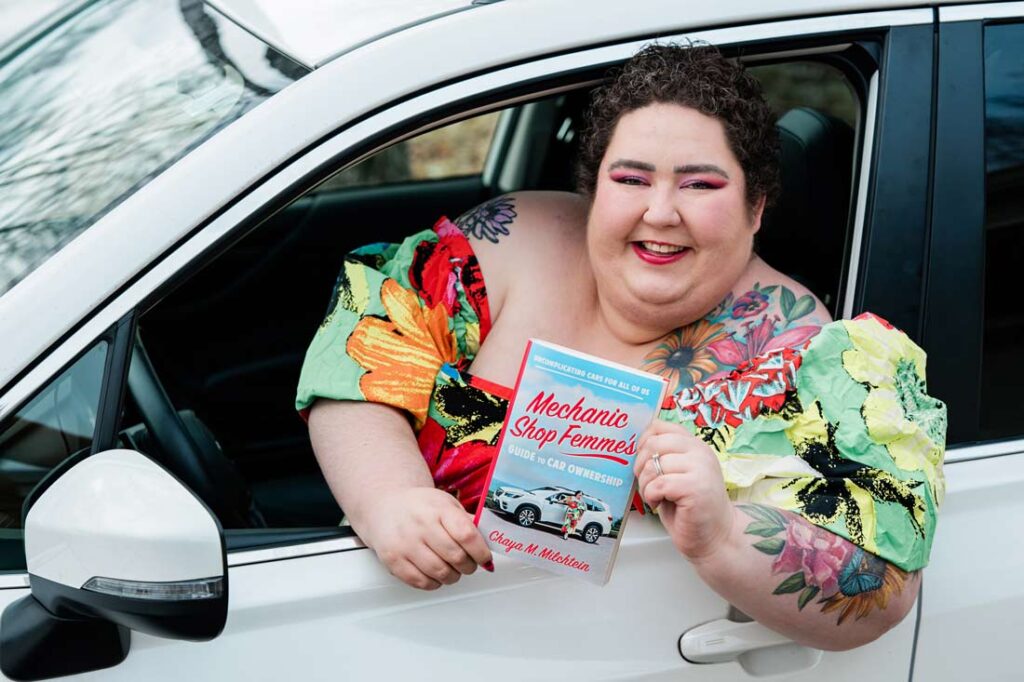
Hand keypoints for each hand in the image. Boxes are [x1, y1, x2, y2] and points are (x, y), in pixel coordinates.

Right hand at [357, 487, 492, 589]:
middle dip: (469, 566)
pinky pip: (421, 582)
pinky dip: (434, 583)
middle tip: (470, 565)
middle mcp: (420, 526)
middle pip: (456, 557)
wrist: (385, 506)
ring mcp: (405, 544)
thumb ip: (467, 522)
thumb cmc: (419, 506)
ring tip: (453, 569)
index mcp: (438, 509)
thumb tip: (489, 542)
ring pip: (440, 573)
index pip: (467, 535)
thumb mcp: (446, 504)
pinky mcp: (393, 561)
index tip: (485, 558)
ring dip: (453, 576)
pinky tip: (436, 573)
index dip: (481, 552)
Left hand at [634, 419, 735, 562]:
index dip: (643, 442)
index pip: (660, 426)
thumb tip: (635, 447)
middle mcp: (700, 452)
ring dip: (644, 485)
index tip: (644, 461)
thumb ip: (663, 456)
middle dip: (640, 465)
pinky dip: (651, 496)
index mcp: (695, 445)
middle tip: (647, 484)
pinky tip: (659, 504)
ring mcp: (700, 468)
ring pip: (652, 465)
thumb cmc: (690, 508)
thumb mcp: (677, 474)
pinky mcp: (695, 487)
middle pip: (653, 444)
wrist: (715, 536)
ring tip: (654, 497)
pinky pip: (657, 484)